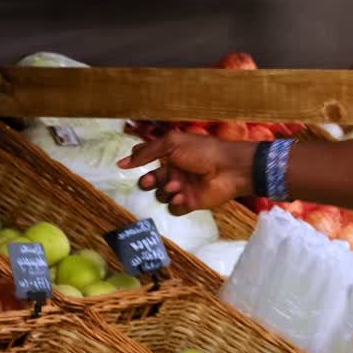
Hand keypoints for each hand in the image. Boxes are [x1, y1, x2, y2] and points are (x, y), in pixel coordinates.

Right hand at [118, 131, 255, 213]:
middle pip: (151, 181)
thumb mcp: (172, 143)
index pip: (148, 161)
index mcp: (172, 155)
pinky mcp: (190, 203)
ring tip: (177, 185)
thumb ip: (147, 152)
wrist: (229, 169)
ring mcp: (183, 188)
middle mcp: (176, 172)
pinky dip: (175, 203)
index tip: (127, 166)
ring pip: (161, 195)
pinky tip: (182, 196)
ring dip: (164, 191)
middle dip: (147, 182)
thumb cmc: (202, 151)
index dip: (137, 164)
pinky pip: (173, 208)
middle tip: (150, 181)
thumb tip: (122, 162)